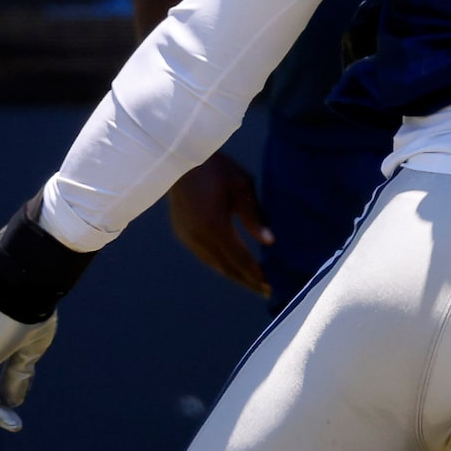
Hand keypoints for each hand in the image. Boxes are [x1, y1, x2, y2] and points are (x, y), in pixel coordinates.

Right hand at [168, 152, 272, 296]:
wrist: (180, 158)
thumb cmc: (217, 168)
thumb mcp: (242, 186)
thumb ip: (254, 216)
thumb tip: (270, 243)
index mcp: (214, 225)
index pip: (239, 257)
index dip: (255, 273)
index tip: (270, 286)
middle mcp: (198, 236)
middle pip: (226, 267)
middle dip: (246, 280)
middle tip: (266, 291)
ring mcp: (187, 236)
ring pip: (213, 264)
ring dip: (233, 274)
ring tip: (252, 282)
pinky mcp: (182, 233)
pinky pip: (204, 256)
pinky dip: (220, 264)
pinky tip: (231, 266)